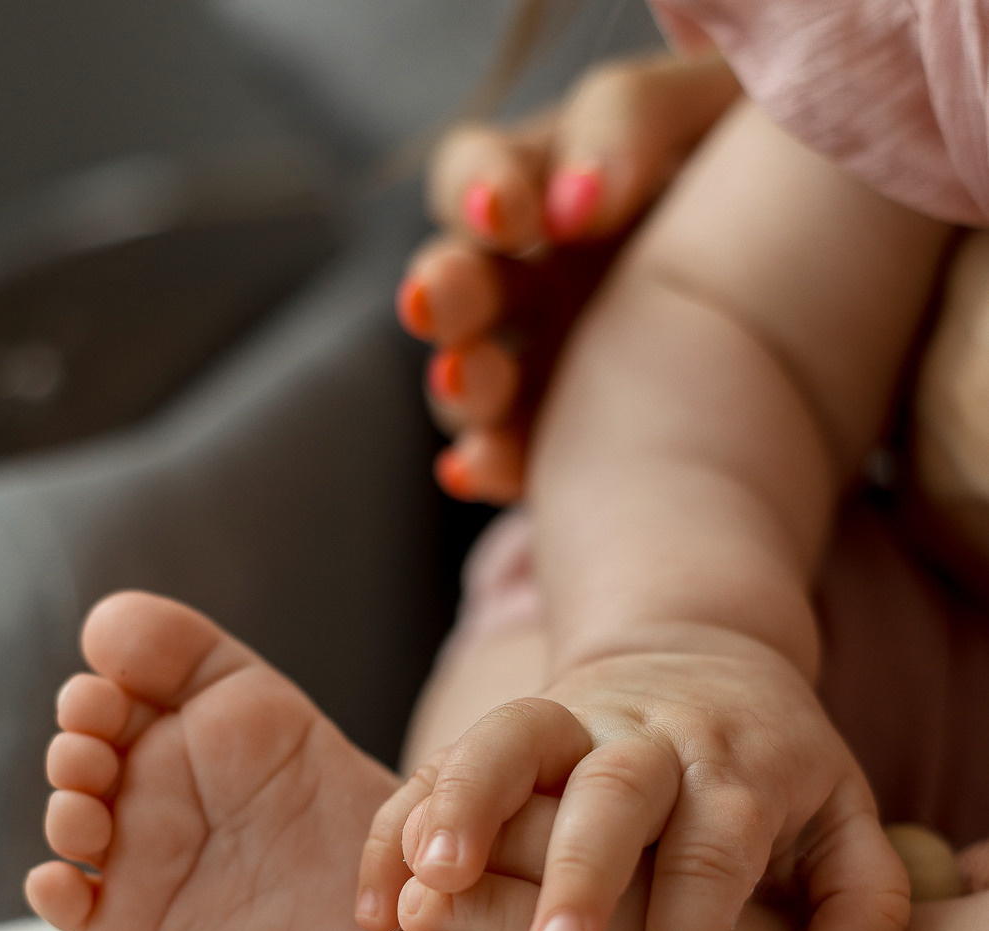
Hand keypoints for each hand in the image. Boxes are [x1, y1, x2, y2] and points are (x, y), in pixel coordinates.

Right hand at [358, 629, 909, 930]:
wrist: (699, 652)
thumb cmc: (770, 764)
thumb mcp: (844, 814)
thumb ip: (859, 892)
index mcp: (734, 769)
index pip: (714, 853)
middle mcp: (648, 737)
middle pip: (612, 789)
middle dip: (580, 870)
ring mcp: (568, 720)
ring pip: (509, 741)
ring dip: (465, 806)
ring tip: (432, 885)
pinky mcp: (505, 729)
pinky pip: (439, 764)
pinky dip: (400, 826)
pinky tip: (374, 905)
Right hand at [397, 48, 740, 502]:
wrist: (844, 269)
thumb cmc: (758, 163)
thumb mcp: (705, 104)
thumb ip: (627, 122)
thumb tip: (572, 205)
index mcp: (548, 181)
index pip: (476, 175)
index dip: (477, 191)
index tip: (514, 215)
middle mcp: (532, 276)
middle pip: (457, 284)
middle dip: (444, 296)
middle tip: (439, 307)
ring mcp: (546, 366)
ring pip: (472, 380)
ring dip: (462, 388)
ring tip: (470, 387)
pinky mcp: (571, 440)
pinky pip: (515, 459)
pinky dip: (491, 467)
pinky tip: (476, 472)